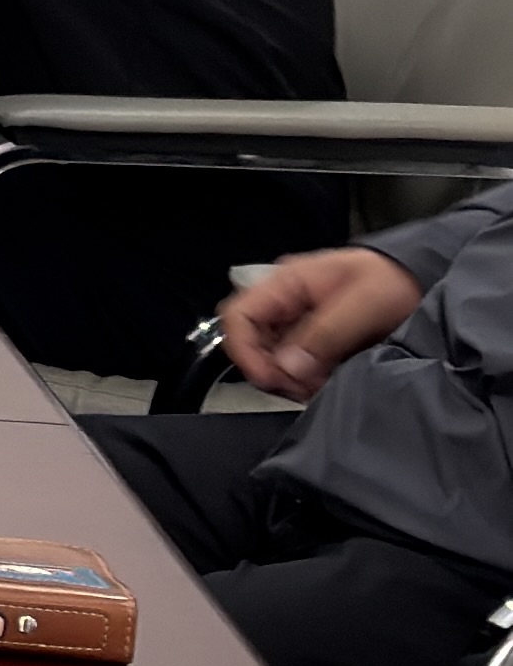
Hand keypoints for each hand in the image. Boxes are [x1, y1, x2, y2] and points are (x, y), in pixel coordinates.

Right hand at [221, 245, 425, 397]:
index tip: (271, 378)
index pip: (239, 316)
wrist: (427, 280)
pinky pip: (296, 365)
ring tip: (324, 383)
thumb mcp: (366, 302)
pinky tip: (329, 381)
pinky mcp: (315, 342)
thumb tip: (288, 366)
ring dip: (292, 378)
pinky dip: (307, 380)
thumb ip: (326, 332)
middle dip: (274, 370)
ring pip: (273, 359)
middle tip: (307, 385)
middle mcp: (286, 304)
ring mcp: (299, 324)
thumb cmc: (398, 279)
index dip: (245, 350)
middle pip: (253, 343)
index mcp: (287, 283)